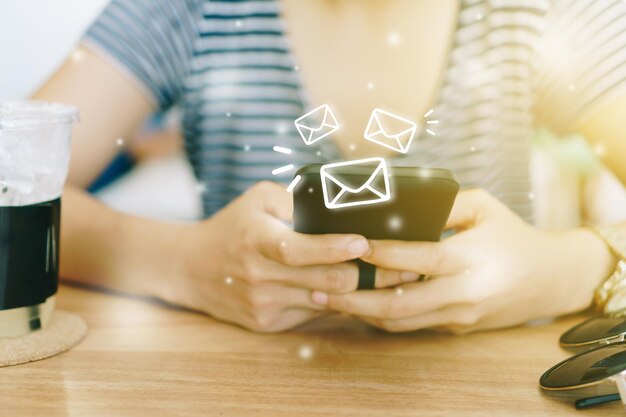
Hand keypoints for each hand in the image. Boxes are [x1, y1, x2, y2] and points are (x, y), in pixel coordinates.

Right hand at [160, 181, 411, 331]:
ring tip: (385, 278)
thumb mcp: (258, 199)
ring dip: (357, 291)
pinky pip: (314, 314)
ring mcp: (264, 305)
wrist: (191, 268)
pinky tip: (345, 289)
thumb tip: (339, 208)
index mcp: (256, 241)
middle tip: (397, 265)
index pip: (300, 250)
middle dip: (366, 275)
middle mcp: (260, 277)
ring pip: (326, 303)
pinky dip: (332, 302)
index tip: (364, 242)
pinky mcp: (267, 323)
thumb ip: (295, 200)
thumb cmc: (232, 227)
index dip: (336, 248)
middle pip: (326, 284)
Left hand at [312, 189, 615, 332]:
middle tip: (319, 285)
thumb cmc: (513, 235)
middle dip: (354, 296)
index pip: (414, 258)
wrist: (550, 279)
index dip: (378, 253)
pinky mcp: (455, 327)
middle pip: (397, 303)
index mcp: (468, 259)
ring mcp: (457, 316)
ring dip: (360, 312)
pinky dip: (381, 318)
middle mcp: (461, 293)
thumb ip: (443, 204)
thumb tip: (398, 206)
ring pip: (399, 322)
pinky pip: (411, 326)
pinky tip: (357, 304)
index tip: (347, 243)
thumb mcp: (483, 206)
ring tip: (327, 298)